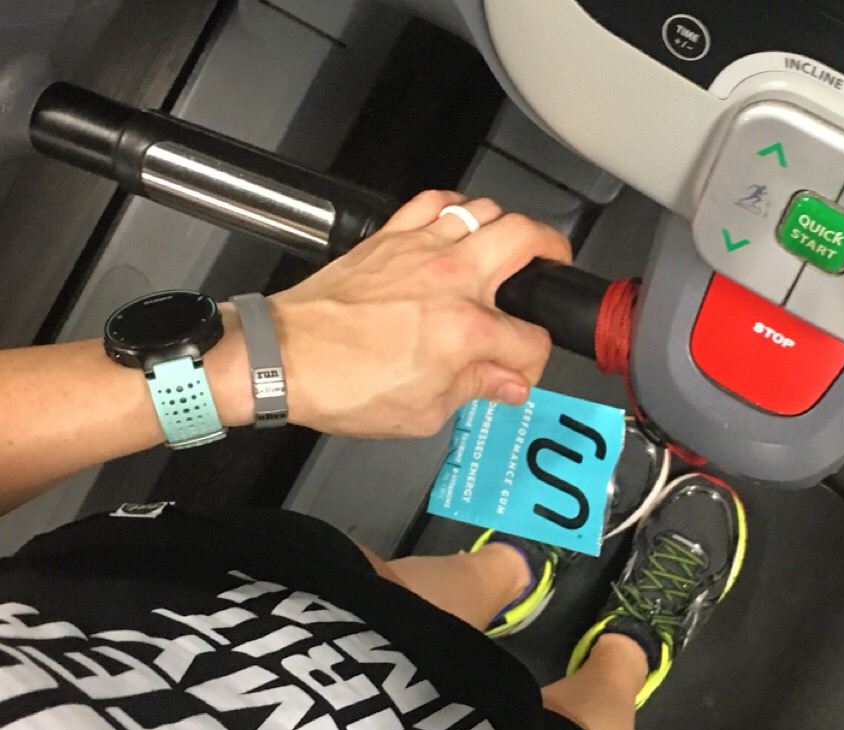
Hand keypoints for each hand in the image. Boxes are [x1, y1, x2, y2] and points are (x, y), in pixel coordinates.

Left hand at [263, 189, 572, 438]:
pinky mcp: (390, 236)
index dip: (531, 362)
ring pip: (488, 209)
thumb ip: (476, 389)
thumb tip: (507, 383)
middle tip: (552, 267)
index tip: (516, 372)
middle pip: (529, 240)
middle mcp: (451, 279)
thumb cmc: (344, 385)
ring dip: (507, 228)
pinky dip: (457, 207)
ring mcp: (420, 250)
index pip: (529, 340)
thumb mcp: (424, 411)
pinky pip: (436, 200)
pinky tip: (459, 225)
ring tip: (508, 248)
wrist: (286, 359)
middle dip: (552, 254)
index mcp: (466, 330)